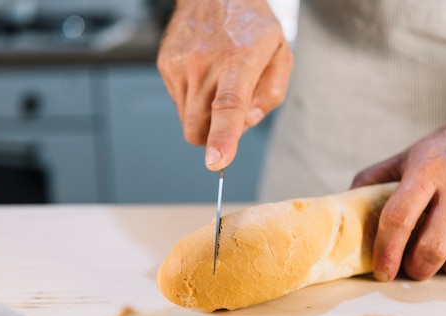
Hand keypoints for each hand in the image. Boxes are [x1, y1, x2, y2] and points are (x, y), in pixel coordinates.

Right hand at [157, 0, 292, 170]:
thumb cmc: (251, 25)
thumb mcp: (280, 56)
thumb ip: (270, 96)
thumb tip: (246, 124)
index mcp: (239, 61)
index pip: (228, 106)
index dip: (222, 137)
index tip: (216, 160)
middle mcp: (204, 63)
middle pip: (199, 129)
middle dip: (213, 136)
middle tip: (231, 112)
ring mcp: (180, 65)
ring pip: (186, 121)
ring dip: (203, 116)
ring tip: (218, 83)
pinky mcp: (165, 65)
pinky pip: (177, 103)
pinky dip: (193, 100)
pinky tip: (204, 75)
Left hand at [352, 120, 445, 280]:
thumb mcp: (410, 155)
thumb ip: (376, 178)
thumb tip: (344, 203)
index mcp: (428, 170)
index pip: (399, 218)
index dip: (386, 251)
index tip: (381, 271)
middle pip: (433, 248)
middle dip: (416, 269)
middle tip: (412, 269)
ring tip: (441, 258)